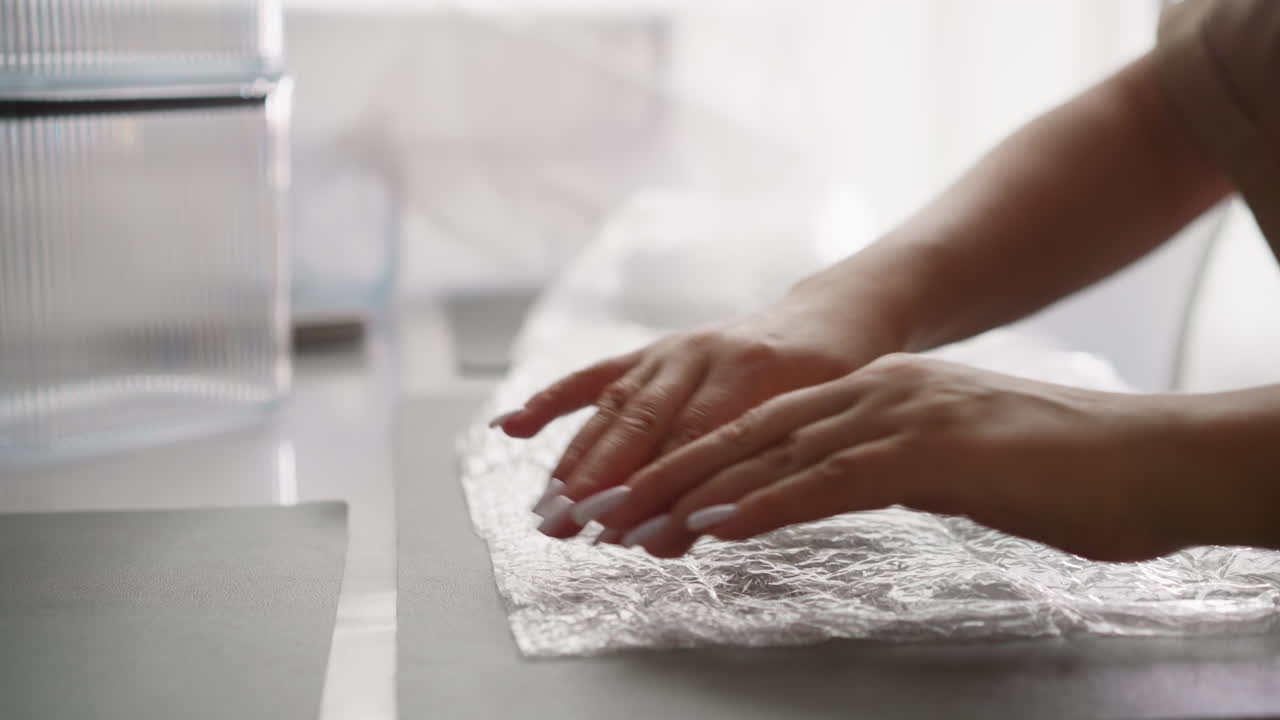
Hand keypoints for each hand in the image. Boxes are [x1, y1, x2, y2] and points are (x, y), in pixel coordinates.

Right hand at [494, 299, 896, 537]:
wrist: (831, 320)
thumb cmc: (830, 386)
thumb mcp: (813, 431)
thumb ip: (753, 475)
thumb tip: (680, 537)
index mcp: (757, 374)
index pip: (695, 440)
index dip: (656, 488)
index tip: (623, 533)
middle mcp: (707, 356)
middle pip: (644, 424)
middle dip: (602, 480)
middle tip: (566, 527)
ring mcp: (674, 350)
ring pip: (615, 405)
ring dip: (576, 458)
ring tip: (545, 510)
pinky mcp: (653, 349)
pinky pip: (596, 375)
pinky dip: (552, 401)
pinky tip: (510, 428)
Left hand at [588, 353, 1199, 561]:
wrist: (1150, 457)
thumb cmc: (1056, 471)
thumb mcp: (949, 464)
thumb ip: (888, 468)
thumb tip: (840, 489)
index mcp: (877, 391)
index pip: (761, 427)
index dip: (688, 461)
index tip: (631, 496)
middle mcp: (876, 391)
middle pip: (746, 433)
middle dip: (663, 474)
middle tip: (599, 510)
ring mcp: (901, 414)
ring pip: (774, 453)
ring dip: (695, 494)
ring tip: (630, 526)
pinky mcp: (930, 451)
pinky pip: (831, 481)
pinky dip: (768, 503)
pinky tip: (718, 526)